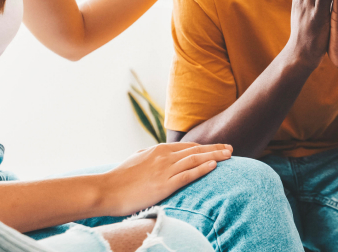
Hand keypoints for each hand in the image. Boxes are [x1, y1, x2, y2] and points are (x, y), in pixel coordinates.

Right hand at [95, 142, 231, 216]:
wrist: (106, 190)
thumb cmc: (119, 177)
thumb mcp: (136, 159)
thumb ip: (149, 155)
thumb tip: (154, 152)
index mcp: (158, 150)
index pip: (187, 147)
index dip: (204, 147)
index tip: (216, 148)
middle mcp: (164, 157)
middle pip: (196, 150)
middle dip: (215, 149)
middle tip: (231, 149)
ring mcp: (165, 170)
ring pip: (196, 159)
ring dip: (215, 156)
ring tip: (229, 155)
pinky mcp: (164, 184)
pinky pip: (188, 174)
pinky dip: (202, 169)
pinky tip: (214, 165)